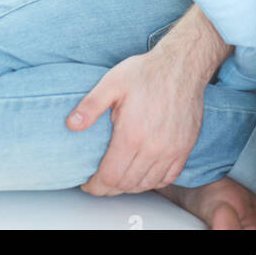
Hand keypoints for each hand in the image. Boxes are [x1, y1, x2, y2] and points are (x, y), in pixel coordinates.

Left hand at [67, 49, 203, 194]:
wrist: (181, 66)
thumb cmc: (146, 72)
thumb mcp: (111, 83)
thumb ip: (90, 106)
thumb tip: (71, 124)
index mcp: (132, 135)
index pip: (110, 176)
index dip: (95, 186)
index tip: (87, 184)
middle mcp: (153, 149)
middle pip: (126, 184)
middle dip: (109, 188)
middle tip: (99, 182)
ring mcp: (171, 151)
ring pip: (146, 184)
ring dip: (129, 187)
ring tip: (117, 179)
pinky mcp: (184, 149)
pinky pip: (167, 178)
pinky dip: (152, 182)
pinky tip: (142, 175)